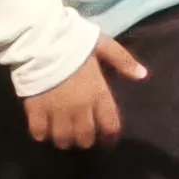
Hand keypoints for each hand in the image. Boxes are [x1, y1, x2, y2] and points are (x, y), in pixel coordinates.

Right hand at [22, 33, 148, 147]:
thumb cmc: (72, 40)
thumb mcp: (102, 45)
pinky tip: (42, 132)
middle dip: (85, 140)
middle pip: (85, 137)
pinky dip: (41, 135)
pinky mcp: (36, 109)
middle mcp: (79, 107)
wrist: (39, 39)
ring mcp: (56, 110)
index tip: (108, 140)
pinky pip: (39, 131)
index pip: (110, 124)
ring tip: (62, 137)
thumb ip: (123, 61)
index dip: (110, 136)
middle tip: (82, 136)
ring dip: (64, 140)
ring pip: (63, 138)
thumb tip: (143, 75)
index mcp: (97, 93)